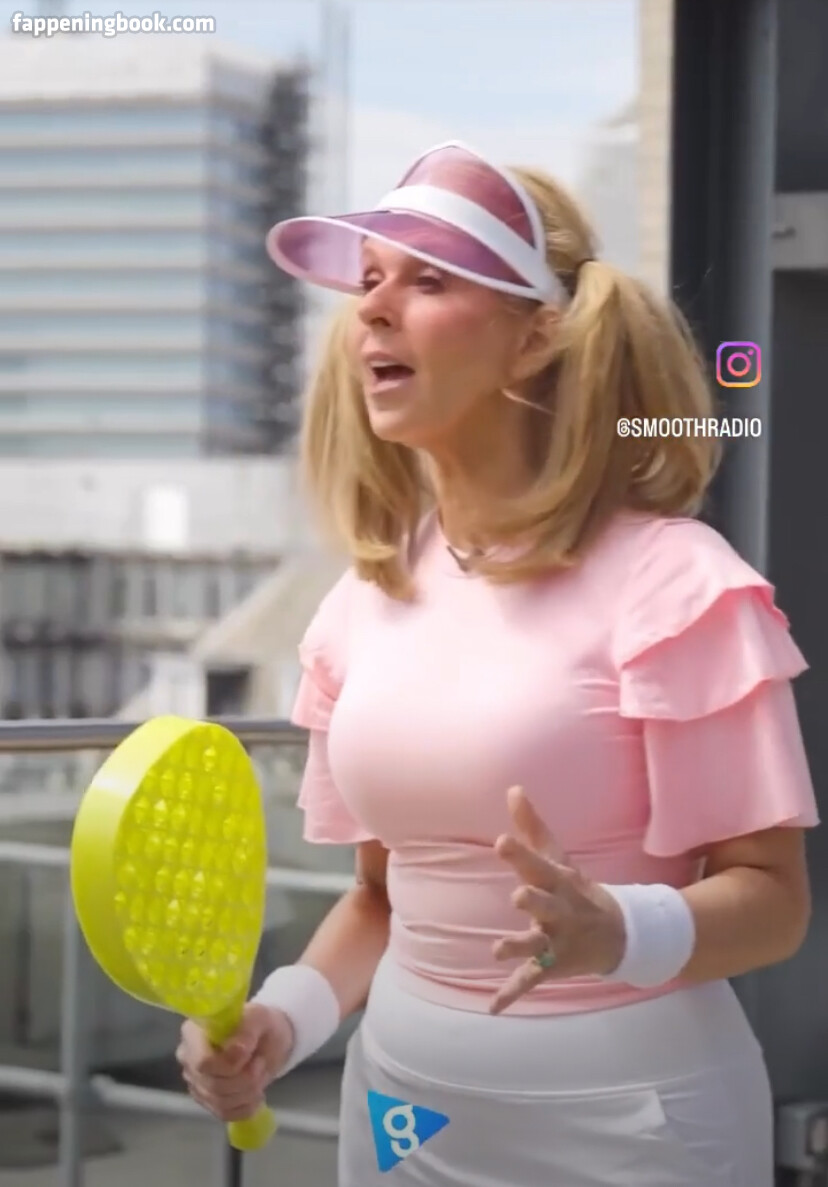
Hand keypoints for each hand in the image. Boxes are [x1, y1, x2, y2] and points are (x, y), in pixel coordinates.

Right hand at [176, 1002, 294, 1121]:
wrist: (270, 1042)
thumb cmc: (261, 1025)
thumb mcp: (260, 1017)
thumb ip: (248, 1030)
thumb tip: (238, 1051)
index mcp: (194, 1033)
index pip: (202, 1062)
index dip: (228, 1065)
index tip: (249, 1054)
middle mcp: (189, 1059)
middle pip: (213, 1085)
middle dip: (245, 1078)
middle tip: (260, 1063)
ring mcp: (196, 1082)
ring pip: (220, 1102)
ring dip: (249, 1091)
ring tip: (259, 1073)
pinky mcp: (207, 1100)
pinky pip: (224, 1113)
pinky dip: (246, 1107)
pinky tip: (256, 1093)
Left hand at [490, 786, 626, 1013]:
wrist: (619, 934)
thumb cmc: (576, 890)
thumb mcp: (558, 859)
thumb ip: (532, 827)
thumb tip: (512, 788)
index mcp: (559, 883)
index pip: (539, 865)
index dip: (521, 854)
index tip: (502, 841)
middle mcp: (560, 911)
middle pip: (546, 905)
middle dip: (534, 901)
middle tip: (518, 895)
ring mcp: (558, 941)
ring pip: (538, 945)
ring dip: (519, 947)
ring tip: (497, 950)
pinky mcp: (552, 966)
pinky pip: (530, 981)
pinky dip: (512, 995)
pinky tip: (492, 1008)